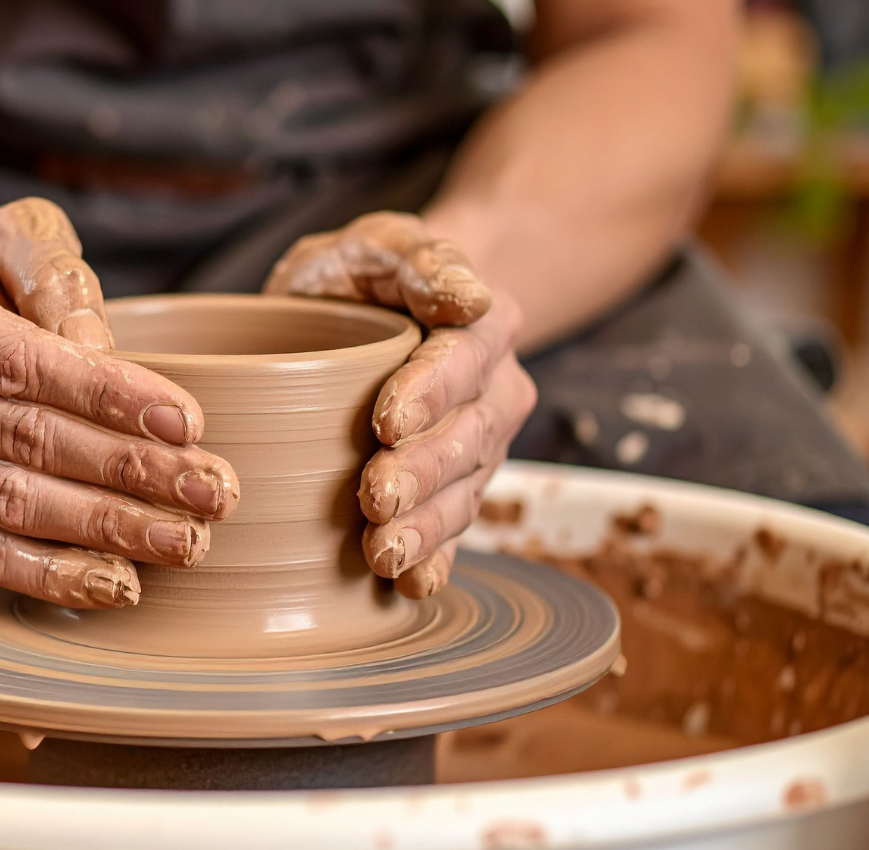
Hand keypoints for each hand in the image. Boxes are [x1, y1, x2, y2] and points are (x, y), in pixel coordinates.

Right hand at [0, 198, 239, 608]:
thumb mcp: (14, 236)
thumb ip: (57, 277)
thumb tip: (99, 348)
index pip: (22, 363)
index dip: (108, 396)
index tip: (190, 422)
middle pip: (27, 441)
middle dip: (130, 471)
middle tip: (213, 490)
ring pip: (14, 506)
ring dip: (108, 530)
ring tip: (187, 540)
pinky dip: (56, 577)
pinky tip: (121, 584)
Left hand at [264, 212, 534, 598]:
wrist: (381, 312)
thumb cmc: (373, 274)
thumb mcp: (385, 243)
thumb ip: (421, 259)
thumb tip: (469, 297)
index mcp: (486, 325)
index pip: (463, 360)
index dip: (428, 391)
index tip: (386, 420)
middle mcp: (496, 390)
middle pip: (467, 437)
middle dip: (423, 472)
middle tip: (376, 498)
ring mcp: (482, 447)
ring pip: (465, 492)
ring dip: (427, 528)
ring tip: (384, 554)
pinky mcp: (458, 489)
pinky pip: (456, 532)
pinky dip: (436, 562)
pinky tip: (411, 586)